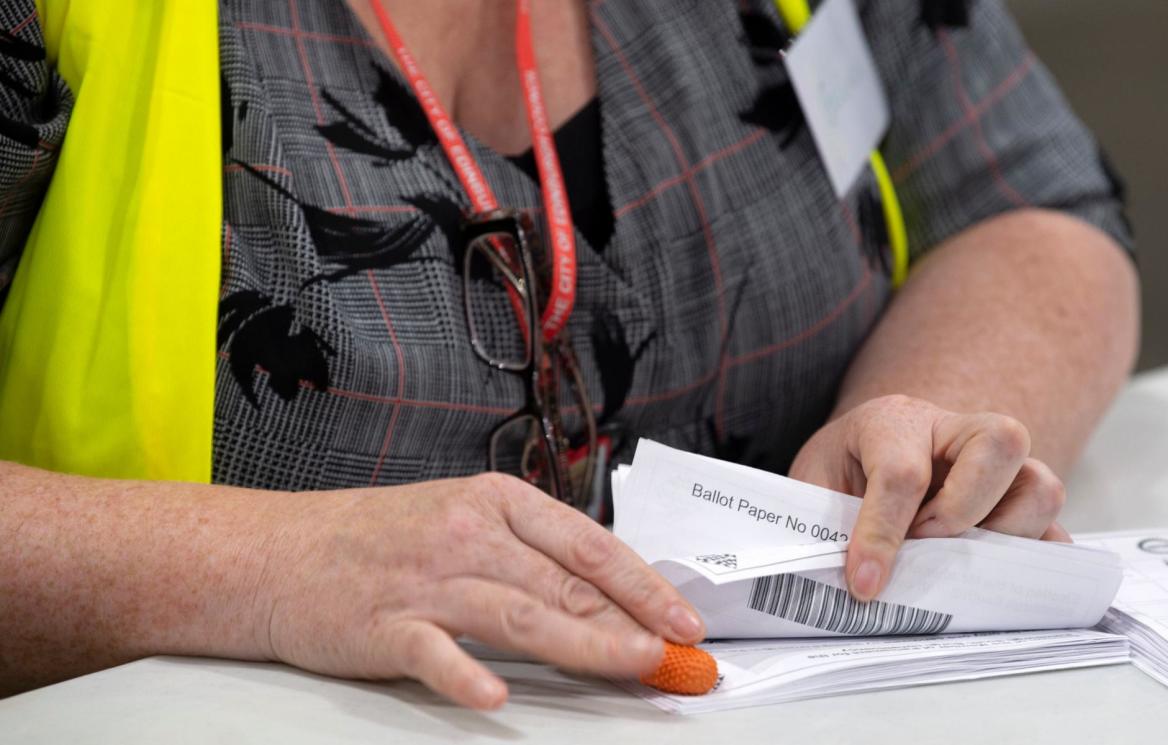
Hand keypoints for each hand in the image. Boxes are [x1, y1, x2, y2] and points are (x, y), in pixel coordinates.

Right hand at [255, 473, 704, 708]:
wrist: (281, 552)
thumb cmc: (380, 538)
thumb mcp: (463, 520)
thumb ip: (529, 553)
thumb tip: (608, 598)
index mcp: (495, 501)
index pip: (586, 543)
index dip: (641, 583)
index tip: (683, 617)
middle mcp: (468, 534)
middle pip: (563, 583)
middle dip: (629, 621)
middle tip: (675, 654)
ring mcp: (426, 580)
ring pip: (520, 613)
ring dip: (583, 643)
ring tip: (632, 665)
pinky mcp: (384, 625)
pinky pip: (433, 653)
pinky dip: (465, 676)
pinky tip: (495, 698)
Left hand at [788, 395, 1069, 601]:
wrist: (862, 452)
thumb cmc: (839, 470)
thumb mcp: (813, 485)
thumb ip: (827, 522)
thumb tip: (846, 582)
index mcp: (894, 421)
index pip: (903, 472)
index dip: (882, 534)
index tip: (864, 583)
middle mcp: (956, 430)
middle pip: (1002, 442)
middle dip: (963, 510)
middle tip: (923, 544)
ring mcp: (997, 465)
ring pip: (1042, 486)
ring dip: (1004, 535)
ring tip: (954, 559)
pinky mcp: (1019, 501)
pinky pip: (1054, 530)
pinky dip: (1032, 560)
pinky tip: (990, 579)